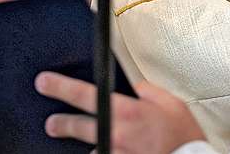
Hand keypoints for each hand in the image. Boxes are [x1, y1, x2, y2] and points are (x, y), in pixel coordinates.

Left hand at [35, 73, 206, 153]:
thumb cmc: (184, 137)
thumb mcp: (171, 104)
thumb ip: (149, 92)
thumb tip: (137, 88)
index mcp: (127, 112)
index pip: (84, 94)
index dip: (60, 87)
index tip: (44, 82)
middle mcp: (117, 134)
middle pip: (78, 127)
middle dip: (61, 124)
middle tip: (52, 124)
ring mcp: (117, 153)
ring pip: (94, 149)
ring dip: (94, 146)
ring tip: (96, 144)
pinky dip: (108, 153)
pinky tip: (114, 150)